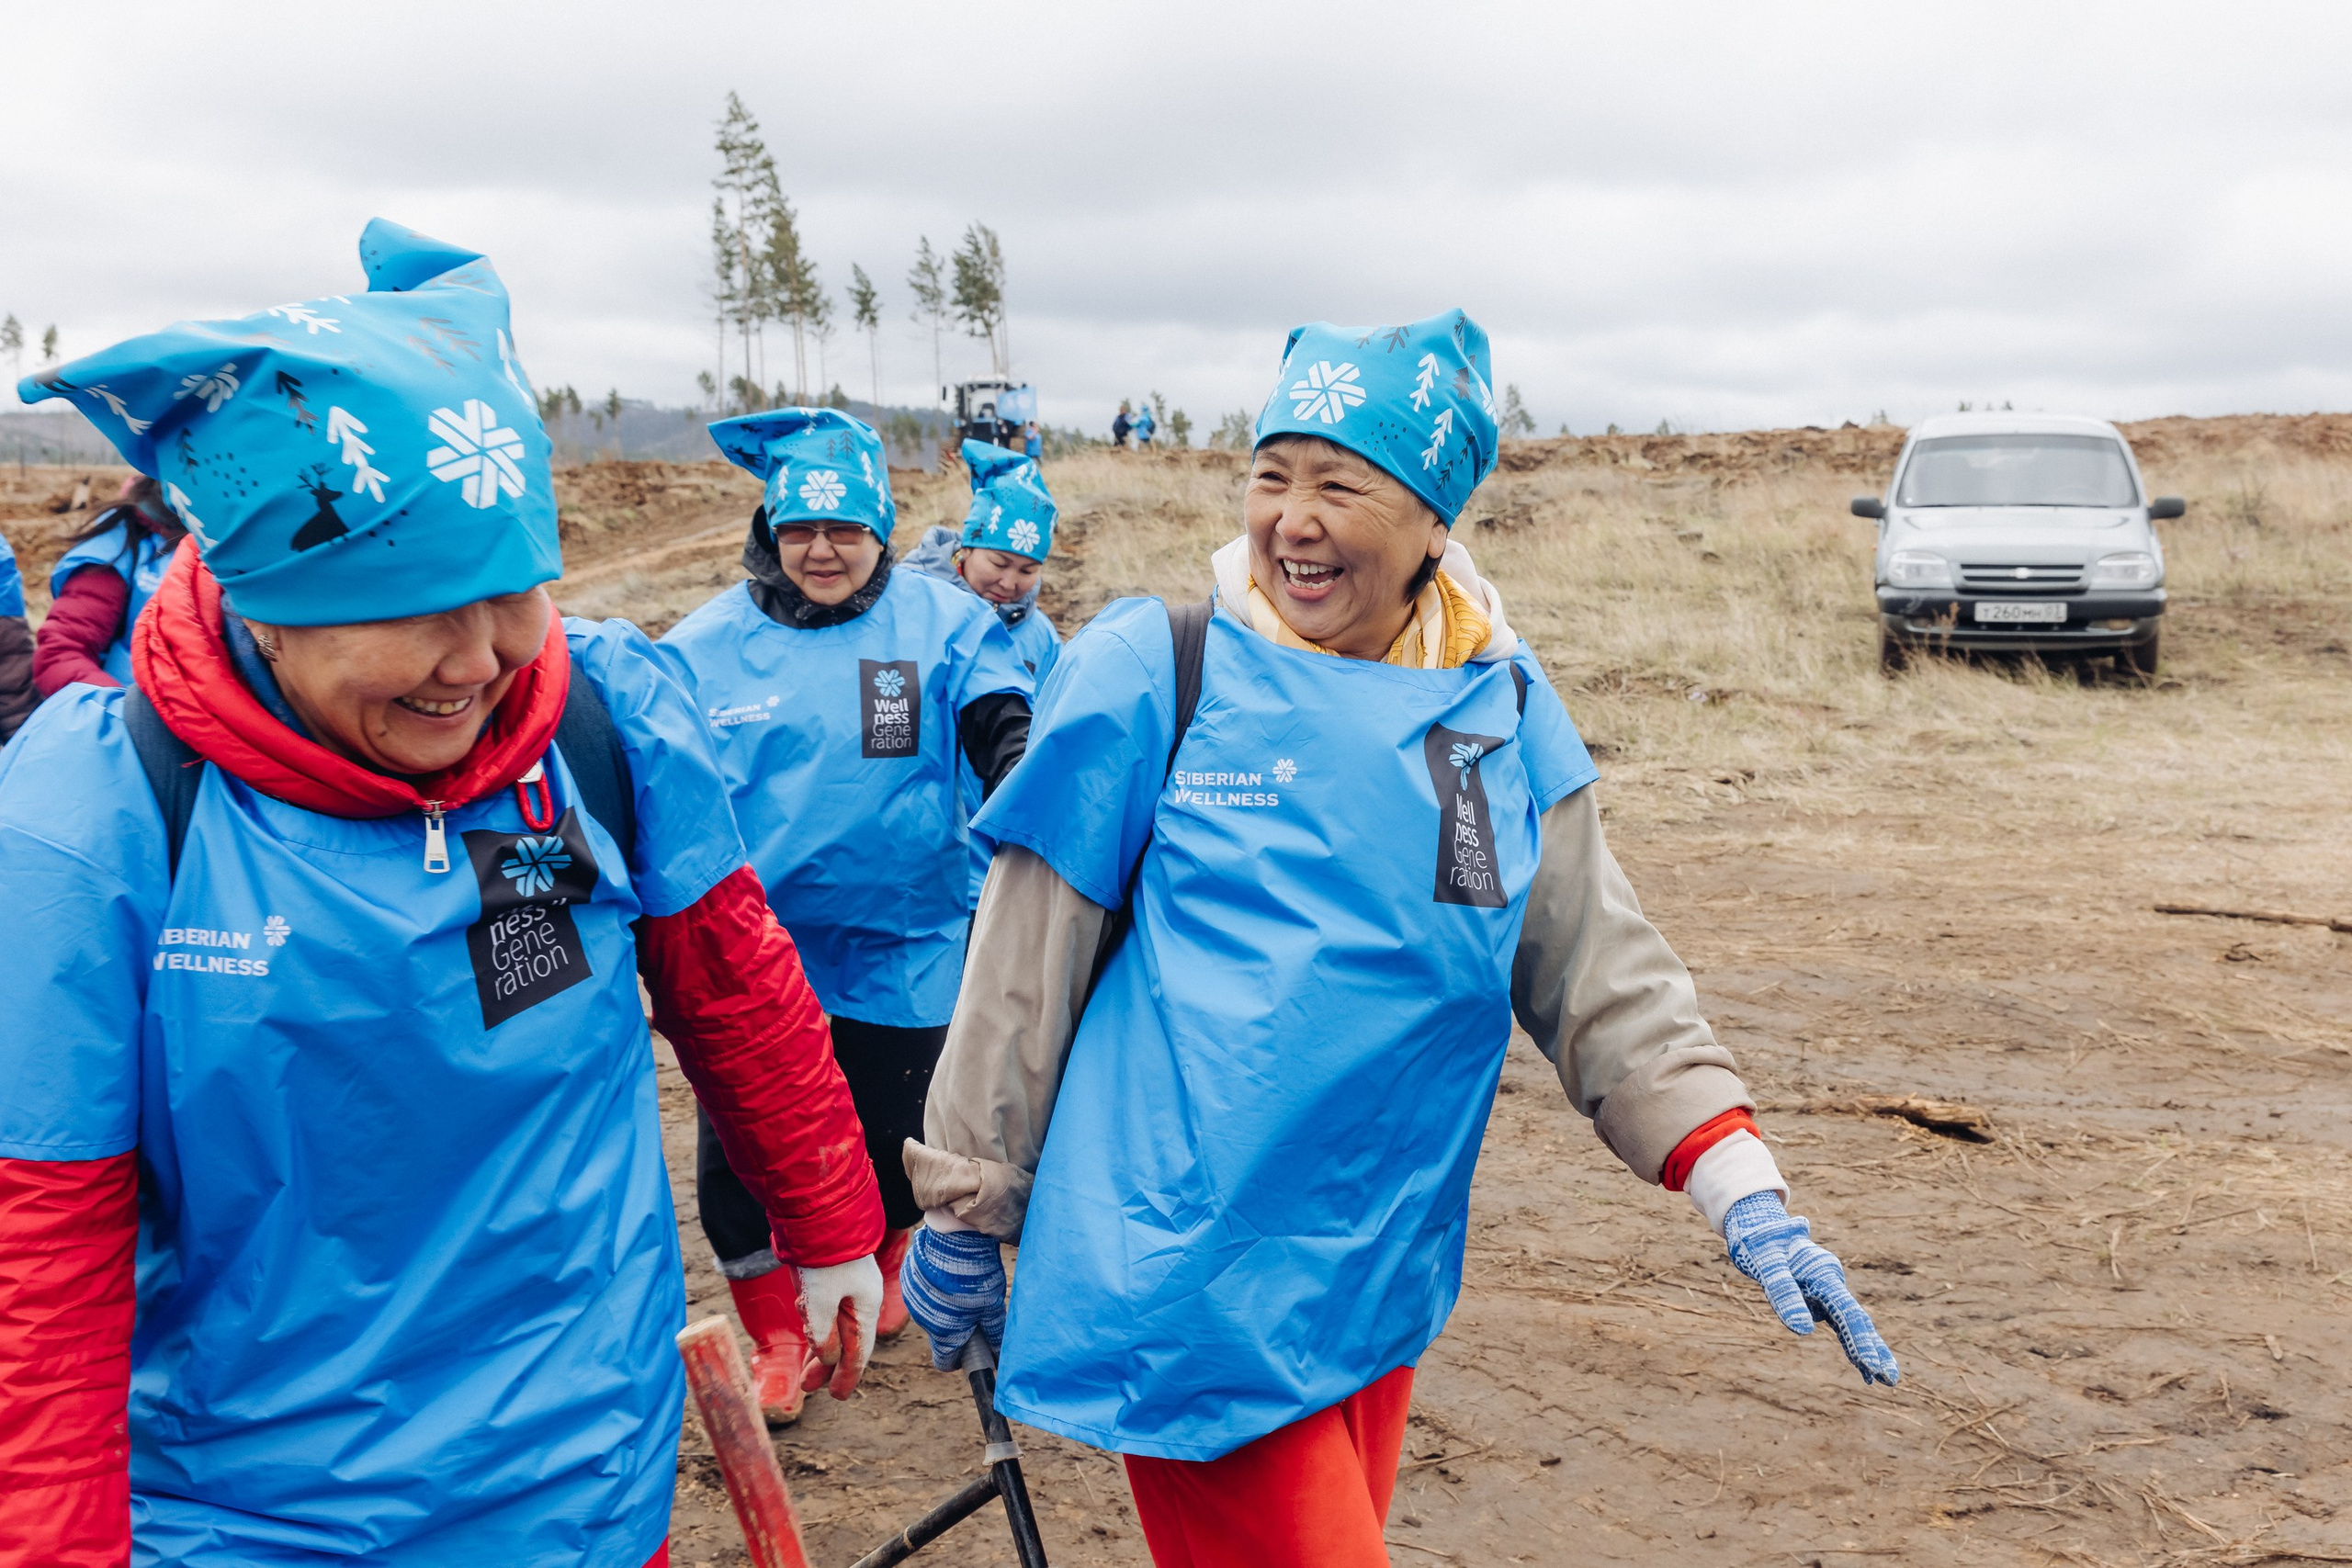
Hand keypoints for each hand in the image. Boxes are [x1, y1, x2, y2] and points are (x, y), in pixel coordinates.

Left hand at [795, 1254, 882, 1399]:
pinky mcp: (827, 1281)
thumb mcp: (821, 1302)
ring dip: (818, 1350)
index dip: (848, 1375)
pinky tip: (805, 1327)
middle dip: (827, 1367)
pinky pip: (823, 1311)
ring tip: (804, 1373)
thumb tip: (826, 1358)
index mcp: (866, 1304)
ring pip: (832, 1328)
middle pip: (845, 1341)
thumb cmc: (824, 1259)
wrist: (817, 1215)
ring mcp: (842, 1289)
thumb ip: (823, 1334)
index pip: (859, 1349)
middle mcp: (858, 1299)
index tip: (838, 1396)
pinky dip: (815, 1325)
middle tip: (809, 1388)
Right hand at [899, 1222, 1007, 1371]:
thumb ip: (994, 1332)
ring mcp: (912, 1298)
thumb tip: (1000, 1354)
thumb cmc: (974, 1274)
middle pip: (940, 1333)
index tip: (972, 1350)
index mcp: (943, 1333)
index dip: (960, 1359)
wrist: (952, 1236)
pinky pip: (922, 1289)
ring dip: (944, 1303)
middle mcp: (923, 1320)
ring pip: (931, 1310)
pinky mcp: (908, 1277)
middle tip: (976, 1307)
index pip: (945, 1361)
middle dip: (956, 1326)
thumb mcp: (992, 1305)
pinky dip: (933, 1285)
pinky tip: (948, 1269)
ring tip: (963, 1282)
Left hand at [1723, 1191, 1899, 1385]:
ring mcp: (1826, 1291)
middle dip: (1873, 1349)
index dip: (1860, 1339)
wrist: (1757, 1225)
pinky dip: (1851, 1343)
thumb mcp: (1765, 1264)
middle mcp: (1830, 1283)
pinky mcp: (1818, 1296)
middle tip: (1890, 1380)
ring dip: (1867, 1349)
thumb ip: (1783, 1293)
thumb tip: (1804, 1332)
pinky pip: (1839, 1323)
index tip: (1873, 1365)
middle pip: (1857, 1320)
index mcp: (1823, 1274)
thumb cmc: (1760, 1243)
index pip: (1847, 1312)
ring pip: (1852, 1323)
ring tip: (1885, 1380)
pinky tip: (1861, 1367)